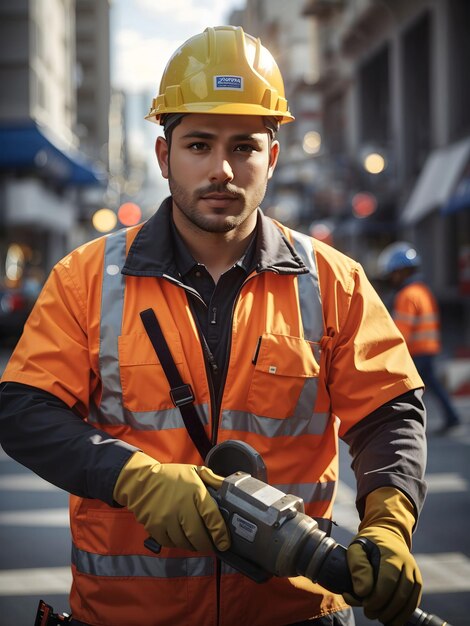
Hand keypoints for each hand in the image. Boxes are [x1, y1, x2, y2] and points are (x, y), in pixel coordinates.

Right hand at [113, 451, 229, 552]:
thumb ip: (213, 480)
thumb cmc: (172, 476)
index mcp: (195, 491)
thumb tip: (230, 488)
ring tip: (197, 542)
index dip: (220, 533)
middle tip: (212, 546)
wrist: (141, 481)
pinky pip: (171, 543)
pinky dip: (178, 543)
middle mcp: (181, 506)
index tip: (225, 542)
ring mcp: (167, 518)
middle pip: (199, 536)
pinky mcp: (155, 527)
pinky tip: (181, 537)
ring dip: (193, 545)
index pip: (212, 517)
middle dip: (208, 545)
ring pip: (185, 542)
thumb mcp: (194, 472)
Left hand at [343, 487, 421, 625]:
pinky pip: (415, 601)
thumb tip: (362, 591)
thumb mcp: (356, 549)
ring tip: (380, 618)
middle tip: (369, 613)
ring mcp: (414, 572)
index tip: (365, 604)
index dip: (377, 598)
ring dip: (396, 614)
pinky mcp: (417, 580)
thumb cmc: (367, 544)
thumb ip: (357, 567)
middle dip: (385, 609)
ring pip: (410, 600)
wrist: (386, 534)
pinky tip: (393, 619)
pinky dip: (404, 613)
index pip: (389, 580)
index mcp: (391, 553)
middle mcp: (407, 562)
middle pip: (401, 593)